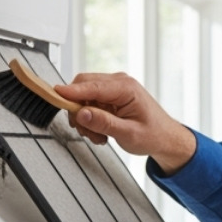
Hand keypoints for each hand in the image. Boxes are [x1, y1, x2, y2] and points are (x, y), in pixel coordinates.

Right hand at [57, 73, 196, 174]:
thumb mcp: (128, 134)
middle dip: (78, 109)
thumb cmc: (154, 134)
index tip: (55, 94)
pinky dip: (90, 118)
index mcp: (126, 88)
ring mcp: (114, 88)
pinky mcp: (110, 96)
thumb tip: (82, 113)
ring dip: (85, 118)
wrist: (165, 138)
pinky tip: (101, 131)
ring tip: (98, 135)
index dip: (71, 91)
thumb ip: (104, 123)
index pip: (91, 86)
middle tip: (85, 130)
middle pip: (83, 86)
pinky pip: (90, 103)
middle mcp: (119, 83)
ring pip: (83, 96)